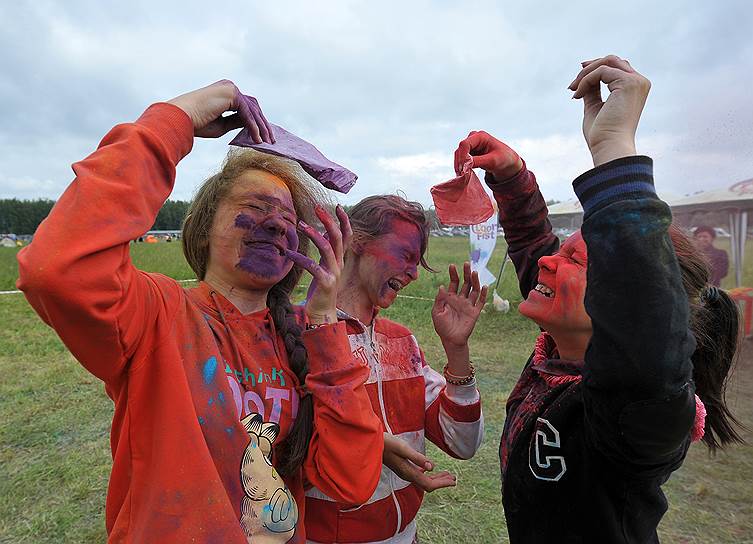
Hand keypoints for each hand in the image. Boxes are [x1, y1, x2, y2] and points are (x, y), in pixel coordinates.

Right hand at [167, 79, 274, 141]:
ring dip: (261, 126)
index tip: (263, 135)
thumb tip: (249, 126)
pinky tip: (257, 139)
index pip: (247, 106)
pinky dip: (253, 126)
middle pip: (253, 106)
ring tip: (266, 142)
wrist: (181, 117)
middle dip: (263, 123)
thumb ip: (236, 122)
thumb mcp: (222, 125)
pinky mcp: (231, 94)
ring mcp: (230, 88)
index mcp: (225, 92)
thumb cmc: (196, 123)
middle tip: (270, 139)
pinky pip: (247, 113)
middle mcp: (229, 87)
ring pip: (253, 110)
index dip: (256, 121)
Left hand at [285, 205, 350, 324]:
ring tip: (300, 224)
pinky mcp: (325, 283)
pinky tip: (288, 253)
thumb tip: (321, 232)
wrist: (322, 314)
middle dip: (328, 220)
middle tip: (317, 207)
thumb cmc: (320, 290)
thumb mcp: (324, 267)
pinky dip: (299, 257)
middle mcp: (340, 264)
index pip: (347, 236)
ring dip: (313, 234)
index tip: (338, 207)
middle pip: (338, 237)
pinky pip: (311, 266)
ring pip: (326, 248)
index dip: (345, 221)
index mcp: (340, 259)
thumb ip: (326, 251)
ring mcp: (334, 273)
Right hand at [382, 433, 456, 492]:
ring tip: (447, 474)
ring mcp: (404, 472)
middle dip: (442, 482)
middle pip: (427, 484)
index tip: (453, 481)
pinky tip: (429, 468)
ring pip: (423, 479)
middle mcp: (407, 475)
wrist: (371, 444)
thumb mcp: (402, 448)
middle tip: (454, 478)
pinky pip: (418, 474)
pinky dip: (427, 472)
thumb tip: (432, 466)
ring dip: (436, 478)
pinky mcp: (402, 467)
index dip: (442, 483)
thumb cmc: (386, 444)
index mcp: (408, 472)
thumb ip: (416, 457)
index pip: (429, 484)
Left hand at [432, 262, 487, 347]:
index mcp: (450, 298)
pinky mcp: (475, 312)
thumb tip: (441, 287)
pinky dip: (483, 294)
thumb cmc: (442, 326)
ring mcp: (468, 305)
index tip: (452, 266)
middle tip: (466, 263)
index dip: (453, 274)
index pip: (453, 283)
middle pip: (465, 283)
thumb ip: (439, 300)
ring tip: (474, 272)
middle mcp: (460, 299)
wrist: (450, 339)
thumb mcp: (436, 312)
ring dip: (474, 281)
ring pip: (473, 290)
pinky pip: (480, 302)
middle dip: (466, 273)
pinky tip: (484, 286)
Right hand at [454, 131, 522, 181]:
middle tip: (461, 175)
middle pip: (460, 150)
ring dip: (459, 165)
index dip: (461, 156)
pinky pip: (461, 160)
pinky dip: (462, 167)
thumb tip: (463, 165)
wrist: (507, 162)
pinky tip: (464, 174)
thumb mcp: (492, 161)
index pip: (464, 144)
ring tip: (463, 176)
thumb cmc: (503, 159)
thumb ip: (477, 161)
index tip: (462, 169)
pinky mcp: (469, 153)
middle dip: (459, 162)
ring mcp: (471, 146)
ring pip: (459, 155)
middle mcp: (473, 138)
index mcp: (480, 136)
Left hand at [568, 55, 650, 166]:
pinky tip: (578, 96)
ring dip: (586, 74)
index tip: (577, 82)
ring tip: (573, 90)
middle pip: (612, 60)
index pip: (615, 68)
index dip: (595, 69)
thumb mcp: (595, 106)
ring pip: (606, 62)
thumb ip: (592, 91)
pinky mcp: (629, 83)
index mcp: (634, 88)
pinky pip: (601, 71)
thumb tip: (584, 77)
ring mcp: (636, 81)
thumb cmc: (602, 134)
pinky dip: (586, 81)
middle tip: (572, 85)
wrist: (609, 146)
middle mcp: (639, 82)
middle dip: (589, 69)